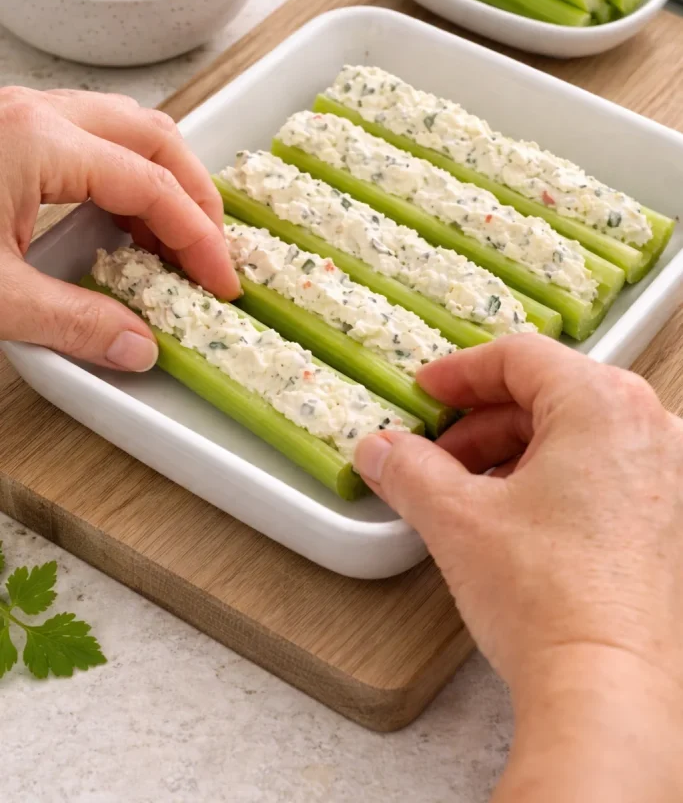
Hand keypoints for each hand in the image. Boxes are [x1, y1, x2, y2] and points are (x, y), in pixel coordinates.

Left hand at [0, 86, 239, 370]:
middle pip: (153, 136)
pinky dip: (123, 174)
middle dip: (195, 196)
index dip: (200, 238)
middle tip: (210, 254)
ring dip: (162, 178)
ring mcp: (17, 115)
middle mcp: (35, 112)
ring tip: (172, 239)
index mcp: (38, 141)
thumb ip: (71, 323)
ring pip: (123, 126)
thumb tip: (138, 347)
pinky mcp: (5, 130)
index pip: (153, 185)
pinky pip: (88, 136)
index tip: (220, 281)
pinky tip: (122, 220)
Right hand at [355, 335, 682, 800]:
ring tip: (465, 492)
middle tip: (436, 450)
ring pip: (574, 433)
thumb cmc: (552, 600)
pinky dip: (550, 477)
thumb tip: (381, 450)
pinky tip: (511, 517)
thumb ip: (408, 470)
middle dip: (481, 421)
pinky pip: (600, 470)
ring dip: (512, 451)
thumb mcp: (455, 519)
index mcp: (602, 403)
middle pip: (549, 392)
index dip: (460, 372)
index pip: (520, 356)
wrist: (607, 688)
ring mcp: (666, 475)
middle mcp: (648, 428)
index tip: (427, 392)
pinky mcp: (666, 519)